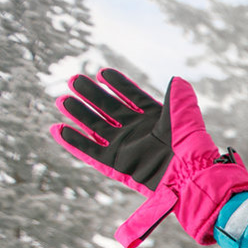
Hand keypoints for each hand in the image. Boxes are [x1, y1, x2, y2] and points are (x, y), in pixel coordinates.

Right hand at [50, 68, 247, 247]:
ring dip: (79, 114)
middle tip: (74, 80)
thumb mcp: (184, 117)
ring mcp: (125, 148)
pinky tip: (58, 129)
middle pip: (108, 109)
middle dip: (91, 95)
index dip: (118, 85)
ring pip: (96, 127)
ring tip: (62, 100)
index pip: (131, 97)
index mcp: (153, 119)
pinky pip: (91, 152)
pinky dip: (75, 142)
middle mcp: (137, 132)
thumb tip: (177, 79)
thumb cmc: (189, 147)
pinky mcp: (117, 165)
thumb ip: (178, 99)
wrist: (189, 175)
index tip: (102, 72)